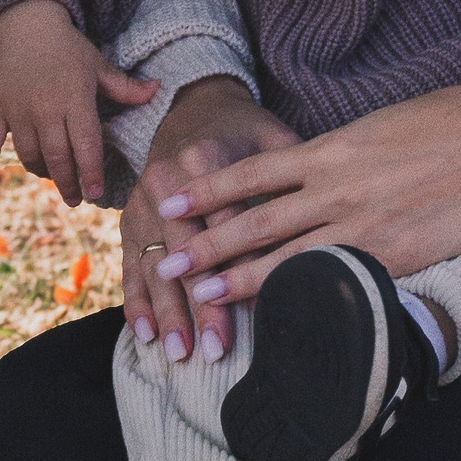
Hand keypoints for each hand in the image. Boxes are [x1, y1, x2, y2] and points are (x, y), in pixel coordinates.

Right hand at [0, 0, 158, 204]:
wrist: (26, 25)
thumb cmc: (68, 49)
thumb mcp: (98, 65)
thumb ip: (125, 86)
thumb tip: (158, 90)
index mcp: (74, 98)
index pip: (85, 144)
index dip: (91, 171)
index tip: (96, 192)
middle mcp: (44, 107)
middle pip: (56, 156)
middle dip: (68, 182)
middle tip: (76, 199)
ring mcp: (17, 109)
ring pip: (28, 153)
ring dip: (41, 171)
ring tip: (54, 179)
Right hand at [122, 76, 301, 362]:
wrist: (193, 107)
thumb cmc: (244, 128)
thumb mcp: (271, 136)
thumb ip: (295, 175)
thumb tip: (333, 217)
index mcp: (204, 159)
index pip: (227, 224)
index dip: (241, 268)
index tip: (255, 307)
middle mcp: (166, 181)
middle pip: (187, 252)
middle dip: (199, 305)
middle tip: (215, 350)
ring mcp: (141, 202)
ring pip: (154, 266)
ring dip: (168, 314)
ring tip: (182, 354)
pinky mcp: (128, 218)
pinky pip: (129, 264)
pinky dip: (135, 302)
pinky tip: (144, 336)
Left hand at [157, 69, 460, 310]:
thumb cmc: (452, 121)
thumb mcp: (383, 124)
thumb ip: (344, 151)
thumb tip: (315, 166)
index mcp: (334, 147)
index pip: (254, 172)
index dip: (208, 189)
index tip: (171, 199)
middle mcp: (339, 188)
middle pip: (256, 221)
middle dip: (205, 243)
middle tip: (164, 258)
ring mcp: (365, 225)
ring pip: (287, 258)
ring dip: (238, 278)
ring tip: (202, 292)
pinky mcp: (394, 255)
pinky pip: (337, 278)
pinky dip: (302, 293)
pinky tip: (280, 308)